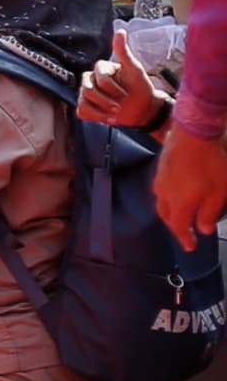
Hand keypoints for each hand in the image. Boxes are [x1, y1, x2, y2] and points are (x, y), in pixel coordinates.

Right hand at [81, 34, 170, 130]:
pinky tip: (109, 119)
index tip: (126, 93)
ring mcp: (87, 94)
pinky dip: (96, 117)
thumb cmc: (140, 88)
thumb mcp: (134, 69)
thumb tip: (120, 31)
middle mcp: (91, 80)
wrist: (144, 109)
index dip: (112, 87)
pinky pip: (82, 112)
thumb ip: (123, 52)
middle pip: (88, 90)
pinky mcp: (87, 107)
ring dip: (102, 111)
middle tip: (120, 106)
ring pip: (84, 102)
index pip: (99, 77)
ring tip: (116, 114)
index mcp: (101, 69)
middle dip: (106, 101)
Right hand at [163, 130, 226, 249]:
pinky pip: (161, 188)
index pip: (180, 228)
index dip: (186, 239)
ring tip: (178, 212)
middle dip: (175, 226)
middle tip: (185, 231)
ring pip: (161, 202)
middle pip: (167, 217)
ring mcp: (161, 180)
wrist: (194, 133)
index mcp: (180, 205)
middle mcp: (165, 195)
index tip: (191, 247)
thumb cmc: (211, 164)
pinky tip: (175, 191)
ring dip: (169, 211)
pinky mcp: (161, 167)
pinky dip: (168, 196)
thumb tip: (203, 229)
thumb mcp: (219, 193)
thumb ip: (210, 213)